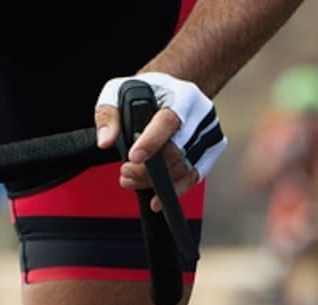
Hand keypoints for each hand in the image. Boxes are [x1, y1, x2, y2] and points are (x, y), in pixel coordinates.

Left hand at [95, 72, 226, 209]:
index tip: (133, 157)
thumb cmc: (145, 91)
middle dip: (147, 169)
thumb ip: (108, 115)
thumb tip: (105, 141)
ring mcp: (210, 133)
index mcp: (182, 95)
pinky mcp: (212, 150)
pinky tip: (156, 200)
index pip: (168, 121)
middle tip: (124, 172)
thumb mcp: (119, 92)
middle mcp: (201, 114)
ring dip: (155, 182)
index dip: (151, 142)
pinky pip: (194, 176)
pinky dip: (175, 191)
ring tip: (130, 180)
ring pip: (183, 168)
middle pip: (176, 151)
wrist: (173, 90)